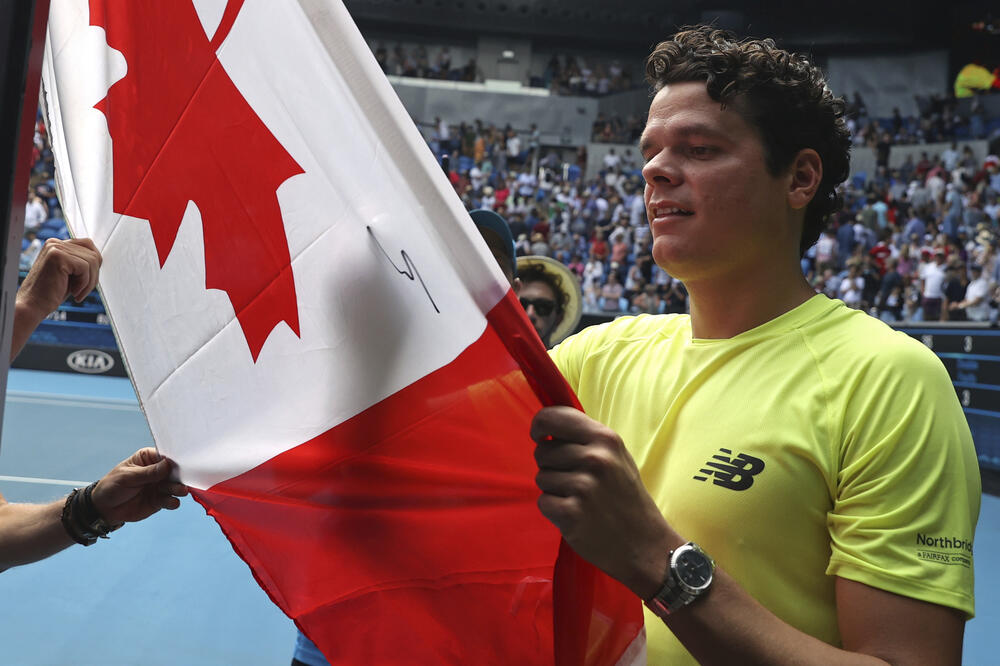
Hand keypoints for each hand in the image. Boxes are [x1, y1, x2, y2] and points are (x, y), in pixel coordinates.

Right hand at [16, 238, 101, 318]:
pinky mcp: (58, 256)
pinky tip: (74, 292)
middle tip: (82, 290)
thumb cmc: (51, 292)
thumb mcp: (70, 273)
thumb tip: (98, 257)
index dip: (94, 264)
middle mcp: (55, 243)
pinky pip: (85, 268)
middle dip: (94, 275)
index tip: (87, 280)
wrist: (33, 305)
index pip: (88, 245)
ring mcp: (55, 248)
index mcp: (57, 245)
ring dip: (89, 282)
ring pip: (92, 261)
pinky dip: (84, 284)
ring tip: (77, 292)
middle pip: (93, 253)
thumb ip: (81, 261)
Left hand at [91, 447, 187, 524]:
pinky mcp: (159, 500)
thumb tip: (168, 465)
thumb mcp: (128, 477)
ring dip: (178, 489)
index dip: (175, 460)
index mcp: (149, 459)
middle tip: (184, 480)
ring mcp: (159, 486)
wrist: (103, 509)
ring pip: (174, 486)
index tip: (184, 463)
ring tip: (181, 491)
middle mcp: (157, 471)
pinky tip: (173, 502)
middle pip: (174, 471)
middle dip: (180, 476)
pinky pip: (169, 500)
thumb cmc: (112, 486)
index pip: (166, 456)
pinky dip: (173, 501)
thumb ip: (148, 473)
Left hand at [531, 406, 676, 598]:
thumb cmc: (627, 498)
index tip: (539, 436)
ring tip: (581, 500)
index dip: (540, 425)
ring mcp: (583, 486)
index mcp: (606, 439)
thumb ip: (587, 439)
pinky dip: (554, 510)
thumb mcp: (618, 457)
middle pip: (543, 451)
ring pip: (541, 477)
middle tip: (576, 481)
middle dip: (551, 466)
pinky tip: (576, 515)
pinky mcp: (571, 513)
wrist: (645, 545)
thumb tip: (549, 428)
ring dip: (554, 489)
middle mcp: (594, 458)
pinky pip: (543, 502)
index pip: (554, 417)